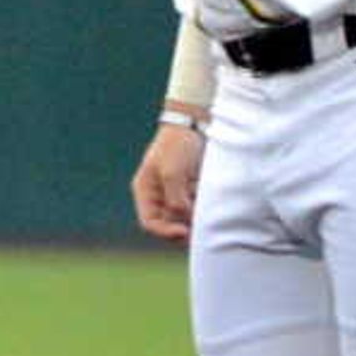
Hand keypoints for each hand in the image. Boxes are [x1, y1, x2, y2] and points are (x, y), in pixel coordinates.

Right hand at [132, 120, 204, 242]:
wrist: (195, 123)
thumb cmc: (177, 144)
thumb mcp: (173, 172)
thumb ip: (176, 200)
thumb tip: (185, 219)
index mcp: (145, 190)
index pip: (150, 223)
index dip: (166, 232)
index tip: (185, 231)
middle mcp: (159, 195)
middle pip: (169, 223)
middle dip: (185, 226)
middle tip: (202, 226)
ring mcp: (175, 192)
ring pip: (185, 217)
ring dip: (197, 216)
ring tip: (206, 203)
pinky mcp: (191, 189)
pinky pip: (197, 206)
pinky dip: (205, 206)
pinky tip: (210, 195)